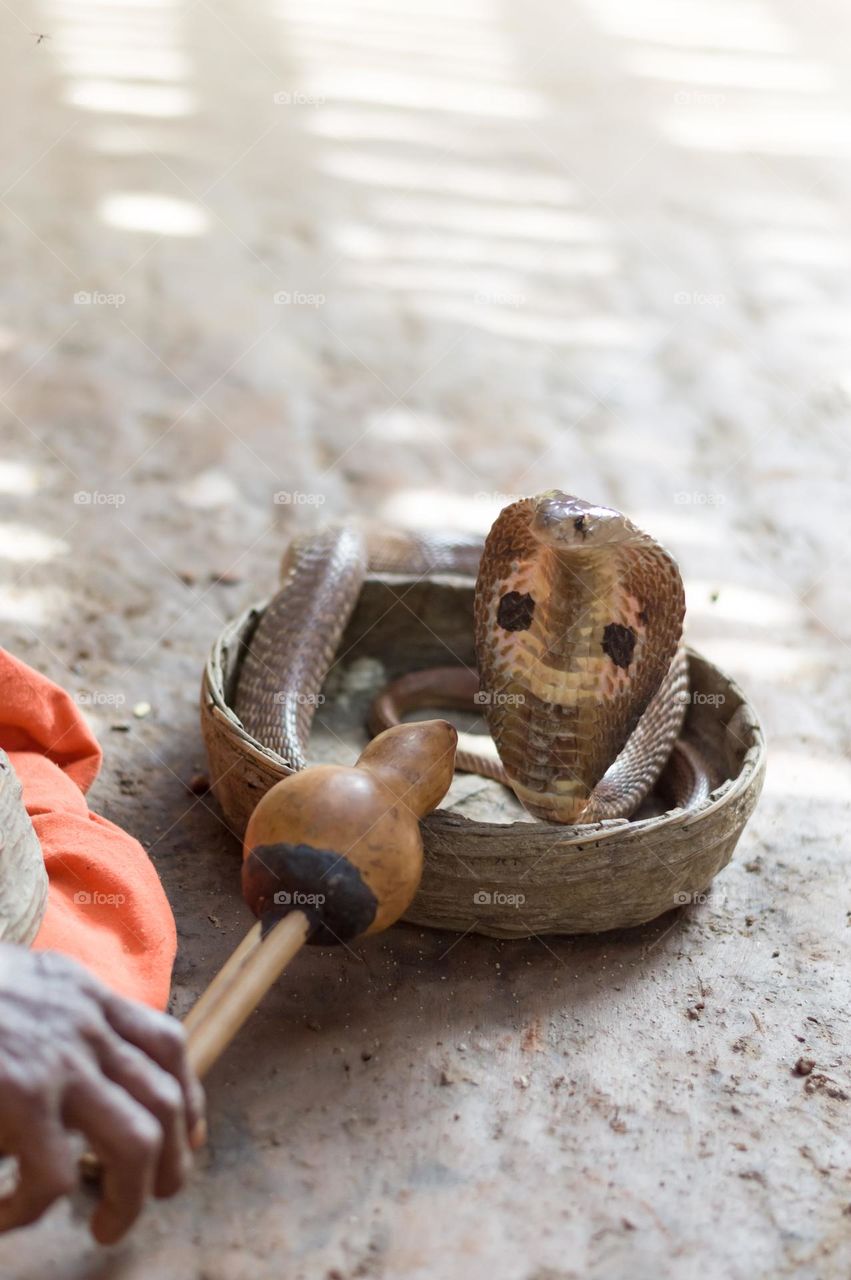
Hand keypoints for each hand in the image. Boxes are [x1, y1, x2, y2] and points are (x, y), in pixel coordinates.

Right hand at [0, 945, 204, 1242]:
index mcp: (85, 996)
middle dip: (170, 1162)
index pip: (167, 1043)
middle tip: (155, 1197)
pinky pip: (53, 1178)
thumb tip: (82, 1074)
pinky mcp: (21, 1095)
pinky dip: (33, 1210)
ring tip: (106, 1227)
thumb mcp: (21, 984)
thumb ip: (56, 1016)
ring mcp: (57, 1061)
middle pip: (165, 1100)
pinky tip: (7, 1216)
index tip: (186, 1137)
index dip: (187, 1097)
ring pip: (134, 1143)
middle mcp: (84, 1025)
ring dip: (129, 1198)